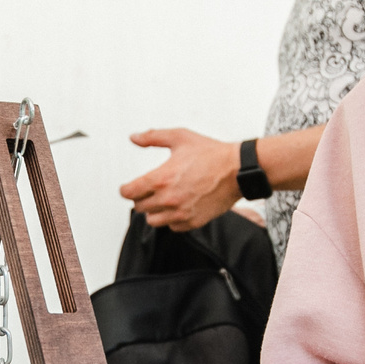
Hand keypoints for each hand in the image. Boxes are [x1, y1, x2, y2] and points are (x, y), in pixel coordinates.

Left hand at [119, 129, 241, 230]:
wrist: (238, 170)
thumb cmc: (211, 153)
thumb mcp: (180, 137)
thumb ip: (153, 137)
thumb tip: (134, 138)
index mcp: (161, 179)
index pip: (129, 192)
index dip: (126, 189)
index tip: (129, 187)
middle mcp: (168, 199)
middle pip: (139, 207)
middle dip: (141, 197)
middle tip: (151, 189)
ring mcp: (180, 213)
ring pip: (152, 220)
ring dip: (154, 210)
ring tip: (164, 198)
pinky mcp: (192, 222)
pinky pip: (171, 227)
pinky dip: (171, 218)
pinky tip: (179, 205)